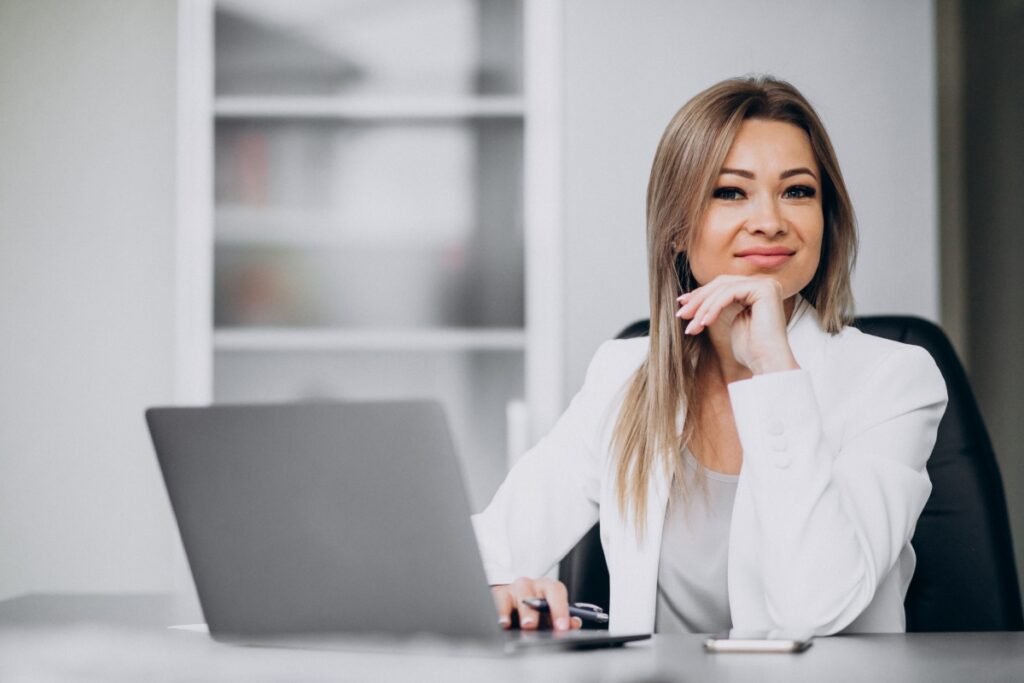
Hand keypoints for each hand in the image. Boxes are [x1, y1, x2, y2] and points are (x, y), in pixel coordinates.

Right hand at [490, 577, 582, 631]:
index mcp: (548, 587)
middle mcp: (531, 585)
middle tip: (531, 626)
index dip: (560, 610)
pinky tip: (501, 624)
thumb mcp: (550, 613)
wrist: (515, 598)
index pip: (556, 593)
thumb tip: (575, 624)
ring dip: (515, 612)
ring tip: (513, 624)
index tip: (562, 627)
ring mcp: (514, 588)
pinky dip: (500, 614)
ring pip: (516, 597)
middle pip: (533, 594)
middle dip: (532, 612)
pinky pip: (498, 602)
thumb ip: (563, 619)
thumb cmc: (537, 607)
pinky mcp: (499, 594)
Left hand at [675, 275, 798, 374]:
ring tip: (692, 326)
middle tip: (681, 314)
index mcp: (758, 289)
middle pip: (721, 283)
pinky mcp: (764, 290)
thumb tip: (694, 297)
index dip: (701, 295)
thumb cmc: (750, 350)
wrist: (767, 364)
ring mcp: (766, 284)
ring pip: (723, 288)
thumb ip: (720, 305)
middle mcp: (765, 283)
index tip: (682, 306)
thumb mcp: (730, 322)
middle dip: (698, 299)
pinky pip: (729, 293)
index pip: (723, 285)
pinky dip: (714, 308)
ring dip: (703, 307)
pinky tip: (705, 323)